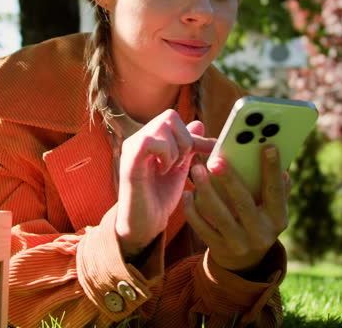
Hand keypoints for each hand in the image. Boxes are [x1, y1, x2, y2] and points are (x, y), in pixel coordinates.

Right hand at [115, 110, 214, 257]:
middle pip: (170, 116)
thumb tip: (199, 123)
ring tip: (169, 168)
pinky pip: (150, 140)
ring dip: (176, 149)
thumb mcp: (181, 167)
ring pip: (163, 125)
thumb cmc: (161, 197)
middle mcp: (138, 138)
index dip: (194, 135)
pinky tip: (162, 170)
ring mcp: (132, 147)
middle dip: (185, 139)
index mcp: (149, 138)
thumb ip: (188, 146)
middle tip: (181, 162)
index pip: (174, 119)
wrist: (146, 224)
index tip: (212, 149)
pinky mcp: (130, 160)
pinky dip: (165, 154)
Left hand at [183, 144, 288, 273]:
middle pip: (244, 203)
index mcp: (278, 219)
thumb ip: (276, 188)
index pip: (276, 191)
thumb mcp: (271, 209)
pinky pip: (203, 228)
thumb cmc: (258, 221)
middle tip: (215, 160)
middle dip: (229, 179)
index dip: (273, 169)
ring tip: (197, 169)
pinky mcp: (220, 249)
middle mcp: (262, 234)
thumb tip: (281, 166)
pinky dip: (193, 211)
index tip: (268, 146)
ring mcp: (240, 244)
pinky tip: (188, 194)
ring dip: (206, 191)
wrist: (244, 261)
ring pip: (220, 215)